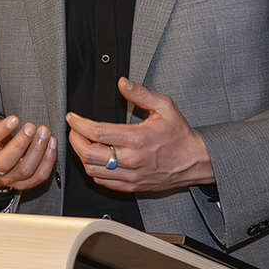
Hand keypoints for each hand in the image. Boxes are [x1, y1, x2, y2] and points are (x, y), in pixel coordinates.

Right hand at [0, 90, 56, 192]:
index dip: (1, 131)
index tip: (15, 119)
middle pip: (6, 161)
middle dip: (21, 144)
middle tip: (32, 127)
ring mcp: (9, 177)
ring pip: (25, 170)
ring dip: (38, 151)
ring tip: (46, 133)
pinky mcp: (23, 183)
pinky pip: (38, 177)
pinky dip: (48, 161)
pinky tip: (52, 145)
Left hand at [66, 77, 213, 194]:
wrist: (195, 162)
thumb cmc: (180, 136)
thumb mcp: (165, 107)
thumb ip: (141, 94)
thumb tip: (123, 83)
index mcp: (137, 138)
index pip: (97, 131)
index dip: (79, 124)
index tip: (73, 118)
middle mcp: (131, 159)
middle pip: (88, 153)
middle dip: (75, 140)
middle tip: (74, 130)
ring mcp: (131, 175)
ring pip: (92, 170)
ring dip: (81, 156)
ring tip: (82, 144)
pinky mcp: (132, 185)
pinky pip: (103, 182)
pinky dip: (93, 170)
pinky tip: (95, 160)